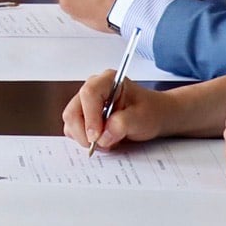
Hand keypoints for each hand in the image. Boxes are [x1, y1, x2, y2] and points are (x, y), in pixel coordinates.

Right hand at [60, 71, 175, 150]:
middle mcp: (92, 88)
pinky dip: (84, 139)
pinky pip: (73, 130)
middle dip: (84, 132)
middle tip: (101, 144)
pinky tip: (102, 140)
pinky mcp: (83, 116)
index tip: (97, 137)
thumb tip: (103, 136)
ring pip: (71, 122)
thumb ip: (123, 124)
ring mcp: (85, 103)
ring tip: (106, 142)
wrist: (154, 116)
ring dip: (84, 137)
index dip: (90, 117)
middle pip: (73, 111)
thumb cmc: (150, 111)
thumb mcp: (142, 118)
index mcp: (107, 80)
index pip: (89, 94)